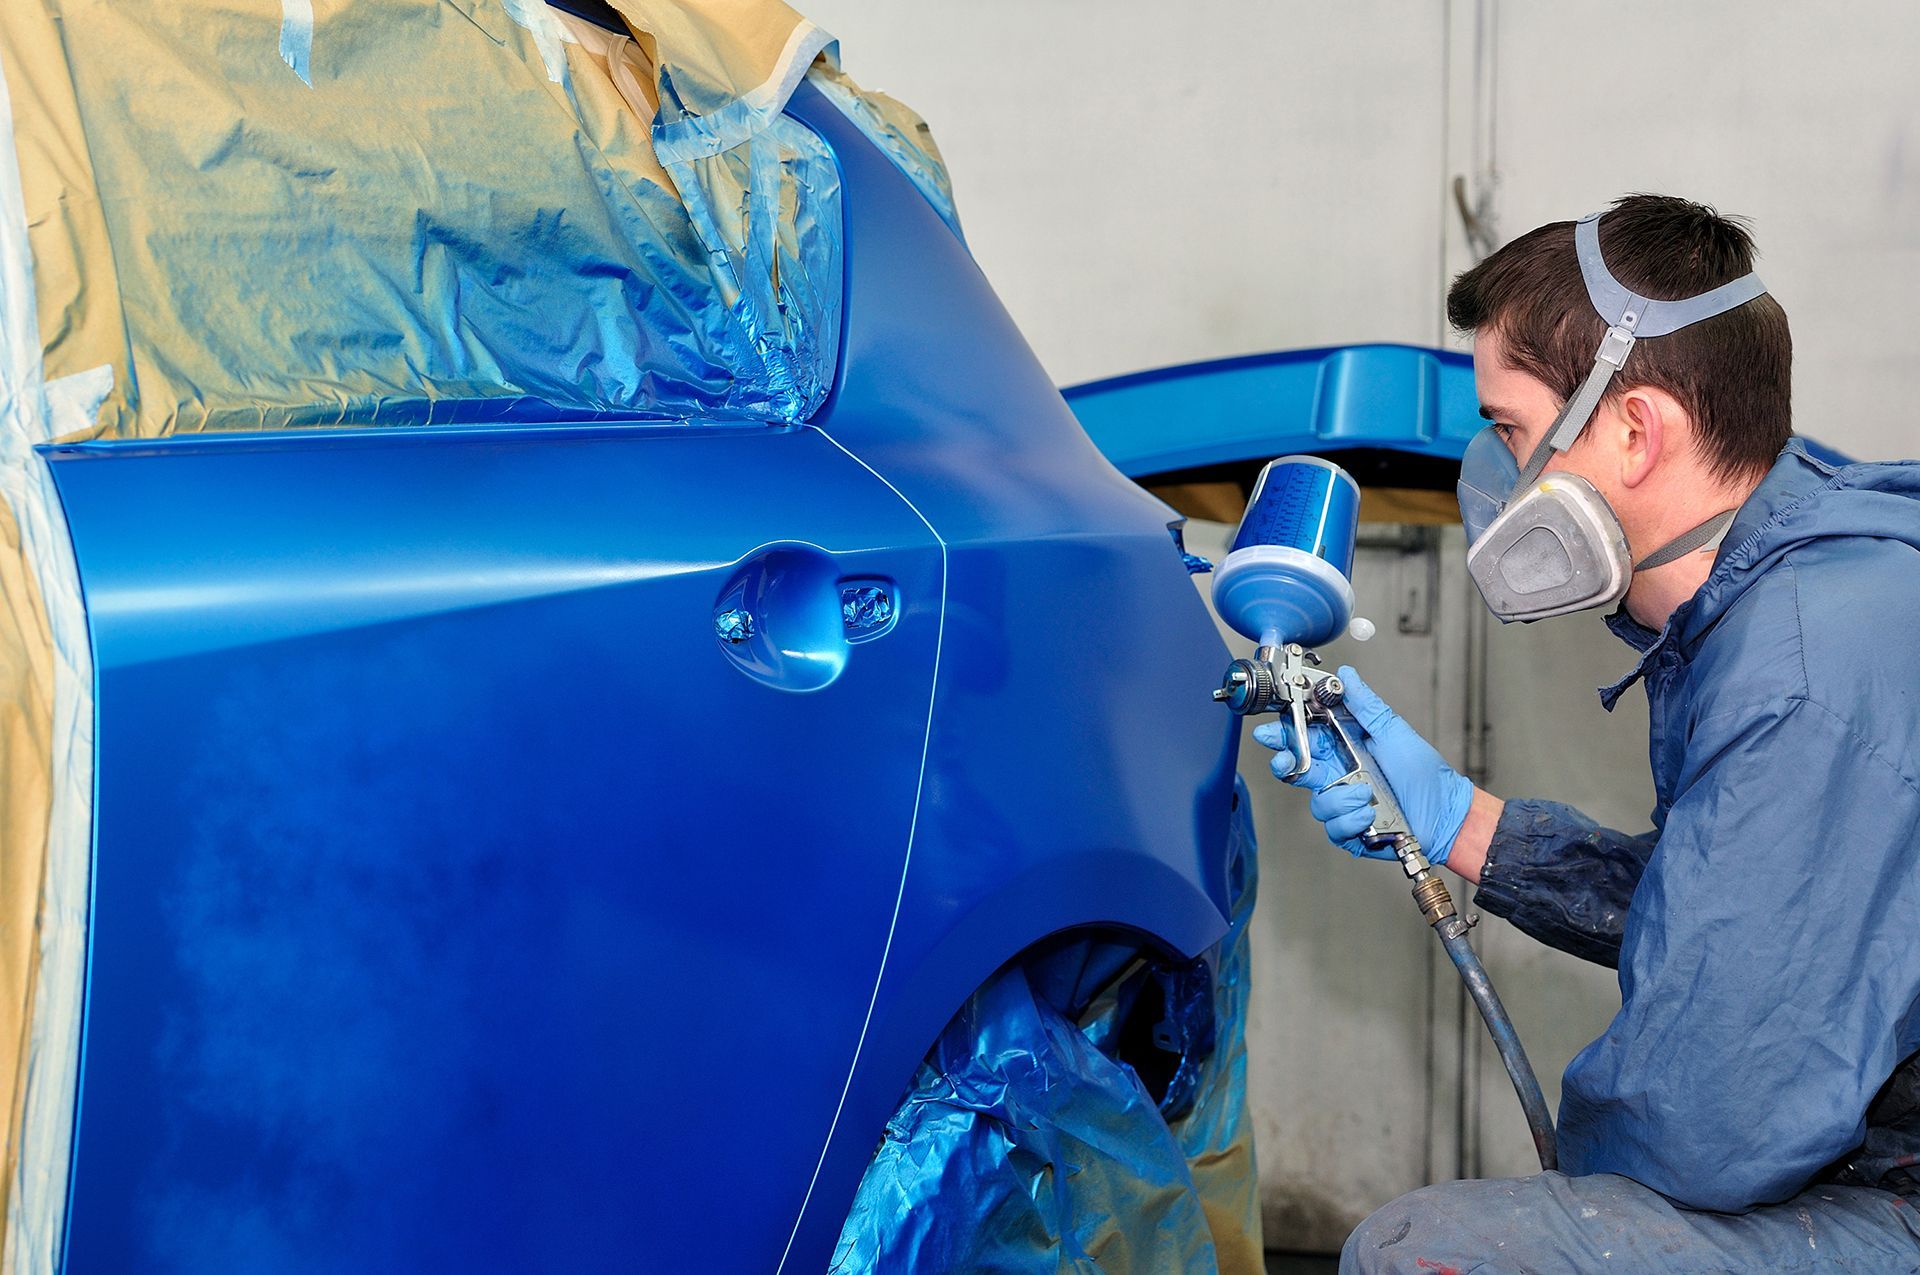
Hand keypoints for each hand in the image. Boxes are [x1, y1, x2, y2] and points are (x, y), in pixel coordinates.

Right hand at [1251, 666, 1473, 865]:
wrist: (1445, 813)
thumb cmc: (1424, 773)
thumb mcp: (1393, 731)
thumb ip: (1365, 705)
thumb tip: (1346, 676)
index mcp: (1345, 747)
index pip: (1305, 737)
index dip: (1283, 734)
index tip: (1270, 732)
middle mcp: (1340, 774)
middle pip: (1297, 769)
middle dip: (1287, 764)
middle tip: (1288, 761)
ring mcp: (1343, 803)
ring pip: (1316, 801)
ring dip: (1341, 798)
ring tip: (1367, 795)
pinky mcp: (1349, 829)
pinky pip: (1333, 827)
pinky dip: (1351, 821)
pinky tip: (1370, 814)